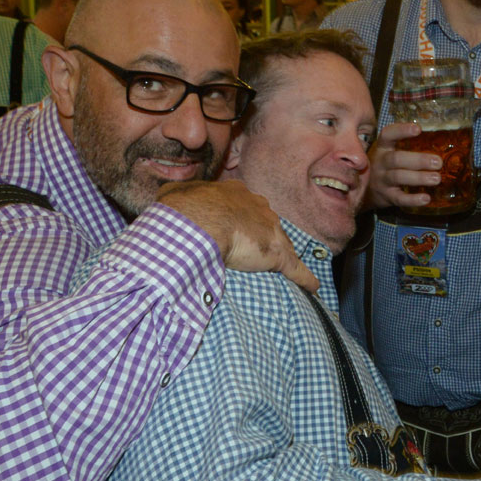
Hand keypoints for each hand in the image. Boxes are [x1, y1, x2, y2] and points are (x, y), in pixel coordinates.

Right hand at [156, 180, 319, 291]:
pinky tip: (312, 287)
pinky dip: (304, 278)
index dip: (242, 216)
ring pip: (284, 243)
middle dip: (266, 233)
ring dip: (286, 254)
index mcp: (236, 193)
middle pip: (267, 223)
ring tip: (289, 266)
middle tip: (260, 246)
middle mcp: (259, 208)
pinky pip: (295, 268)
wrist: (200, 220)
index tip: (240, 224)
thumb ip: (178, 195)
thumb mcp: (176, 194)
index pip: (245, 206)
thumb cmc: (185, 207)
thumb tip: (167, 196)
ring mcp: (271, 230)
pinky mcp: (277, 254)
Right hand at [362, 122, 441, 210]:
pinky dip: (412, 199)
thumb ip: (405, 146)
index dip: (401, 130)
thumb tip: (441, 142)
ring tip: (436, 178)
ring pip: (398, 177)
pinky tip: (426, 198)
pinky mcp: (386, 196)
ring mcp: (381, 180)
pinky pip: (399, 198)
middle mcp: (380, 162)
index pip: (388, 135)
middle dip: (418, 160)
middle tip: (438, 162)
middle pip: (396, 159)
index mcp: (382, 148)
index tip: (418, 129)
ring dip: (419, 178)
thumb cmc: (383, 166)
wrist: (361, 190)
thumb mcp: (387, 153)